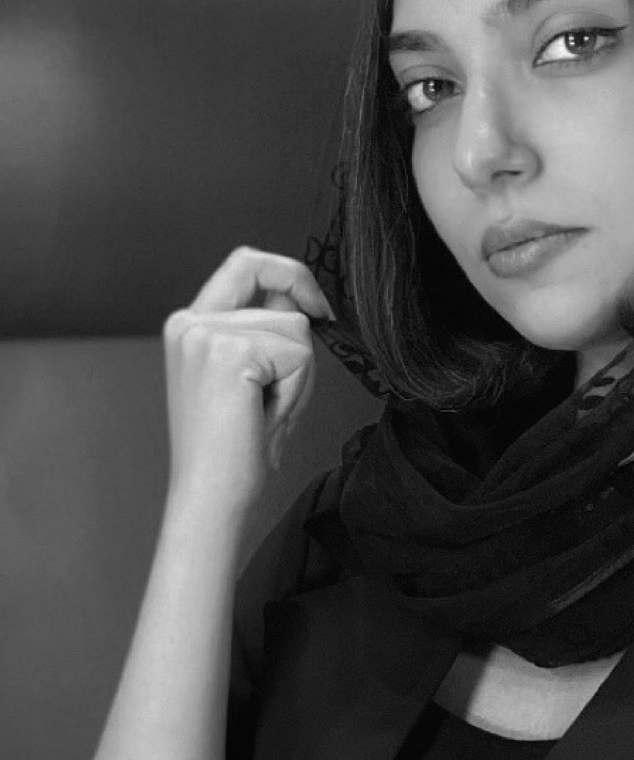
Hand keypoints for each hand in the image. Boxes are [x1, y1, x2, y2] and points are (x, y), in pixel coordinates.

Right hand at [162, 246, 335, 532]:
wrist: (211, 496)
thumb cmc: (235, 446)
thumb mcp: (251, 375)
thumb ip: (265, 329)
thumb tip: (301, 297)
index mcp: (189, 324)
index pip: (245, 263)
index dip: (289, 273)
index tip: (318, 305)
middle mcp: (190, 321)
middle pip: (280, 295)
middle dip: (301, 337)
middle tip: (284, 386)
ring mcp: (206, 334)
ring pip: (296, 327)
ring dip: (298, 376)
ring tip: (265, 411)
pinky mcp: (230, 352)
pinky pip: (298, 354)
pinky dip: (295, 389)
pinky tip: (265, 416)